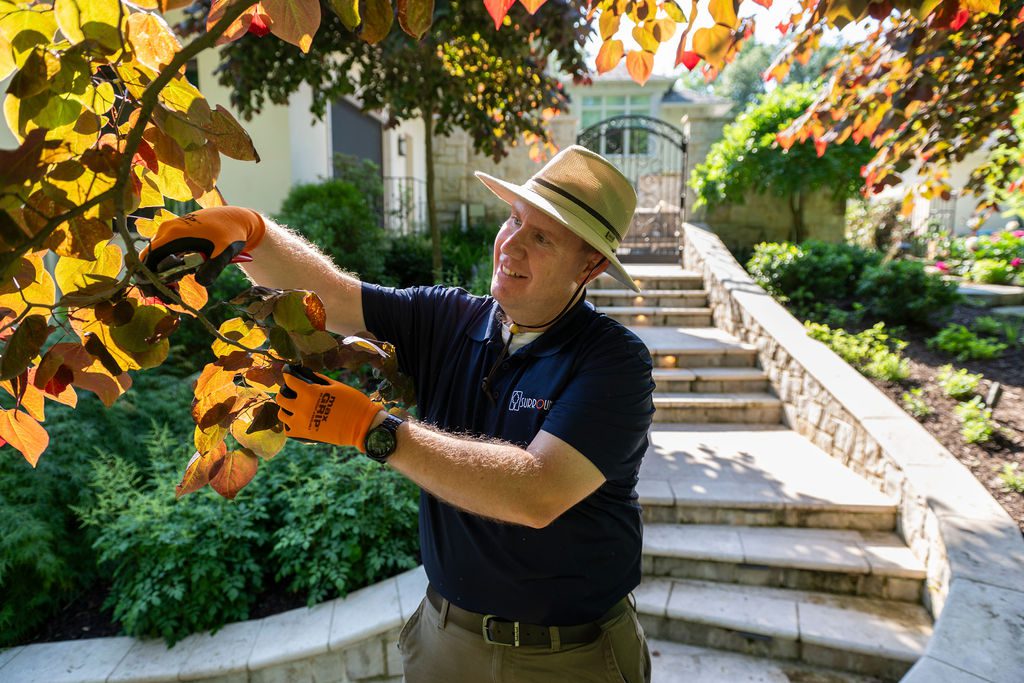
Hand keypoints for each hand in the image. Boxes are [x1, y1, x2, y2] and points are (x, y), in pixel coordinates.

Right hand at [138, 206, 266, 294]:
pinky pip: (163, 252)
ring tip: (176, 290)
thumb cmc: (231, 232)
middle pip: (149, 259)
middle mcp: (167, 230)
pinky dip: (166, 268)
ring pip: (155, 257)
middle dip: (154, 279)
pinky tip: (179, 279)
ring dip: (160, 275)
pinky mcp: (175, 235)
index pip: (149, 257)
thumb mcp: (225, 250)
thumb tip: (200, 282)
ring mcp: (170, 231)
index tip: (158, 293)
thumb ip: (213, 267)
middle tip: (170, 296)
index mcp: (174, 233)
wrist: (236, 218)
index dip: (148, 276)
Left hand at [274, 365, 381, 449]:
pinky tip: (297, 421)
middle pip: (281, 398)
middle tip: (291, 392)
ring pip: (281, 414)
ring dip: (285, 409)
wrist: (362, 425)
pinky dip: (290, 425)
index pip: (289, 381)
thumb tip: (309, 376)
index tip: (288, 374)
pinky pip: (288, 430)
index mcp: (309, 392)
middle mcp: (301, 407)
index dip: (288, 376)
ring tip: (293, 407)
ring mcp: (301, 422)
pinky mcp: (304, 435)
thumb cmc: (353, 402)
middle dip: (284, 392)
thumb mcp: (337, 386)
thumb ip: (320, 380)